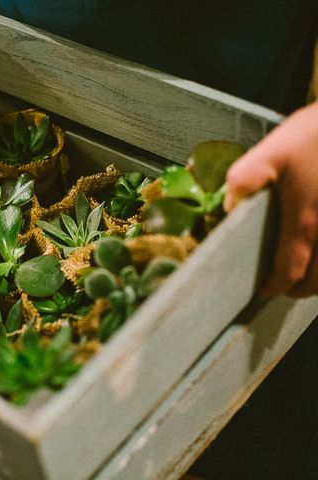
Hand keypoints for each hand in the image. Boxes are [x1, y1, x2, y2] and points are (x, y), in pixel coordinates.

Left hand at [224, 101, 317, 297]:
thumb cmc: (314, 136)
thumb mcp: (271, 152)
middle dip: (301, 288)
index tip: (266, 290)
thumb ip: (246, 180)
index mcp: (305, 221)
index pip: (290, 269)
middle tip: (286, 287)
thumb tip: (229, 208)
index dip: (276, 285)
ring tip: (308, 274)